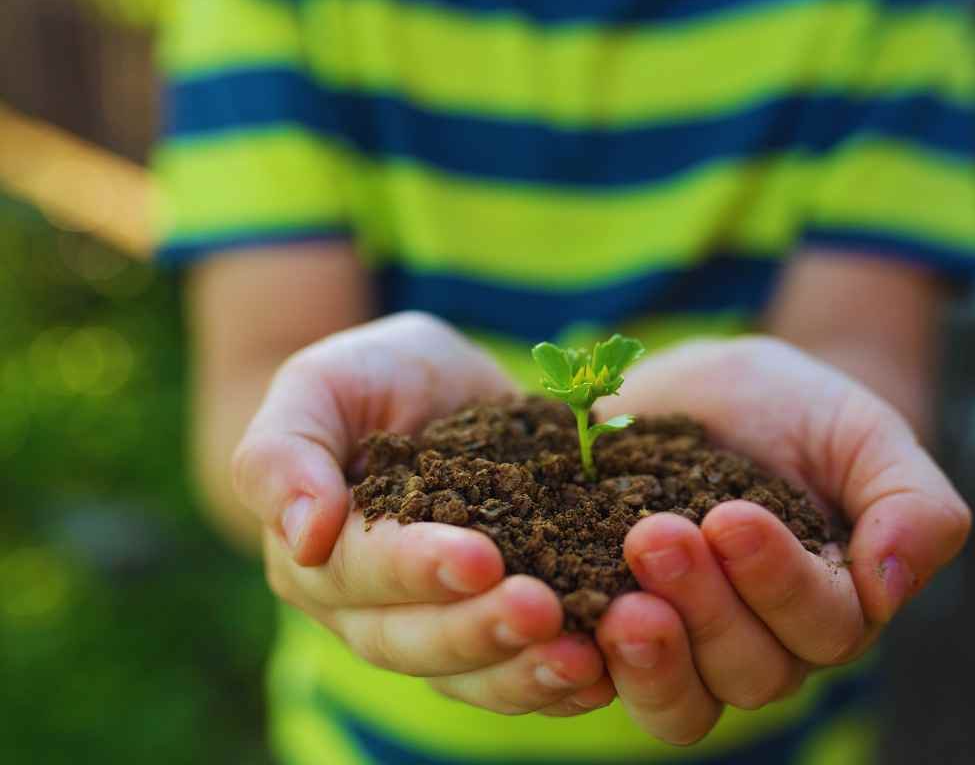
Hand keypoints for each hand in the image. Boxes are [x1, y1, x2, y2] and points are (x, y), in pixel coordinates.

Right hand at [233, 313, 614, 716]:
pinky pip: (512, 677)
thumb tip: (299, 535)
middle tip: (543, 610)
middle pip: (414, 640)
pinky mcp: (486, 638)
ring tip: (581, 660)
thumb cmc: (377, 378)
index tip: (481, 557)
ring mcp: (427, 631)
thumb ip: (284, 450)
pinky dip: (555, 683)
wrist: (444, 392)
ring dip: (522, 671)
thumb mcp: (323, 383)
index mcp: (316, 552)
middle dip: (479, 628)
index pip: (360, 570)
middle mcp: (364, 609)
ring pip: (465, 675)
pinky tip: (601, 676)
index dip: (417, 568)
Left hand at [592, 337, 971, 743]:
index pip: (823, 625)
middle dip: (704, 607)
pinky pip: (606, 689)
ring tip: (615, 597)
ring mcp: (691, 654)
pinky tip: (556, 619)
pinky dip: (582, 669)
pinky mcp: (619, 640)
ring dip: (648, 656)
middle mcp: (768, 647)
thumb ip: (912, 503)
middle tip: (654, 536)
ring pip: (683, 702)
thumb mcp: (862, 431)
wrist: (706, 393)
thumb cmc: (795, 410)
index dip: (777, 580)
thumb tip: (894, 586)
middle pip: (750, 672)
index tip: (729, 515)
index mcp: (835, 605)